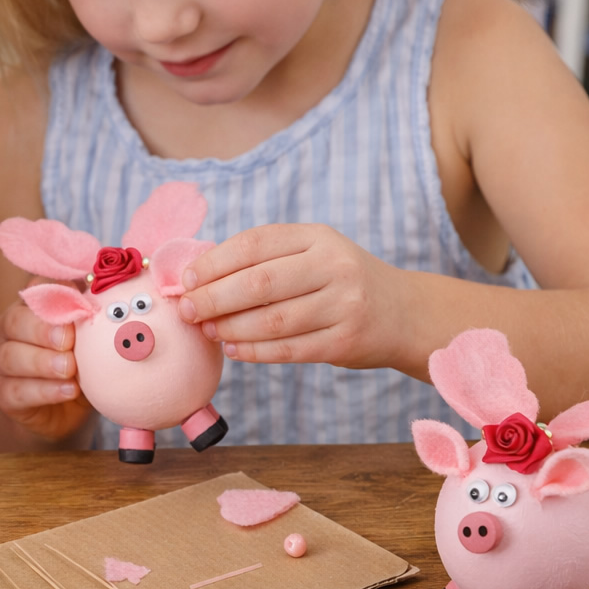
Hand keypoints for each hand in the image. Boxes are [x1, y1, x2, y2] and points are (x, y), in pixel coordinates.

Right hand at [0, 298, 92, 440]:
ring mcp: (2, 364)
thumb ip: (92, 321)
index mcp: (31, 308)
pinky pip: (18, 391)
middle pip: (14, 321)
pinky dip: (45, 391)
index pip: (35, 289)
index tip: (79, 305)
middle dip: (42, 330)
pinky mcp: (5, 395)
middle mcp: (10, 331)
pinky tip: (68, 390)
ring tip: (69, 369)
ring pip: (11, 356)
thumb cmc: (79, 364)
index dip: (53, 294)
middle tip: (68, 341)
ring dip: (42, 362)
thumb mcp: (89, 341)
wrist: (64, 410)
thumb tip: (112, 300)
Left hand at [176, 223, 407, 368]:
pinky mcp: (345, 341)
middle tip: (186, 310)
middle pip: (259, 283)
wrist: (403, 313)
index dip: (213, 263)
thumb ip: (264, 260)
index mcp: (317, 237)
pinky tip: (234, 348)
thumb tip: (197, 278)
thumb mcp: (312, 254)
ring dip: (230, 328)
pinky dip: (255, 351)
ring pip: (272, 320)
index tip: (184, 280)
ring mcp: (343, 305)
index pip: (255, 244)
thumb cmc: (339, 281)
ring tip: (207, 331)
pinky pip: (289, 349)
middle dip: (213, 298)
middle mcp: (334, 266)